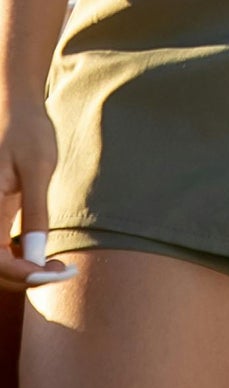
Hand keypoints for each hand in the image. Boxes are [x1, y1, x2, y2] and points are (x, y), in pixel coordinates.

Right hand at [1, 100, 68, 290]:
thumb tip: (35, 257)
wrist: (18, 110)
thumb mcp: (37, 170)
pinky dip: (21, 260)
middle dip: (25, 278)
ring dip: (23, 272)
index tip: (54, 273)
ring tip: (57, 268)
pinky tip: (43, 257)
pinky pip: (1, 249)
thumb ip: (35, 212)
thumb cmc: (28, 133)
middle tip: (63, 272)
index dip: (22, 274)